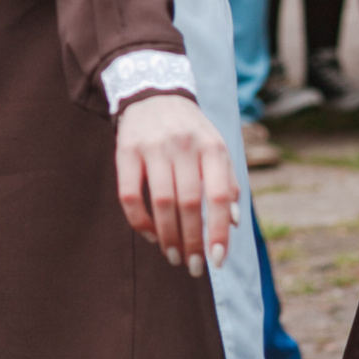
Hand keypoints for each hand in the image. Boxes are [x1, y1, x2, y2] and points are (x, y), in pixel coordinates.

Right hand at [114, 92, 236, 274]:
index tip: (217, 260)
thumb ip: (228, 184)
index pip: (218, 196)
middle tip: (193, 266)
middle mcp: (184, 145)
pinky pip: (129, 194)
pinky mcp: (126, 149)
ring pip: (160, 202)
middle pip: (188, 204)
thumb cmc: (192, 132)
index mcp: (212, 147)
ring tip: (172, 256)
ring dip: (167, 236)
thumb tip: (232, 223)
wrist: (153, 92)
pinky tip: (150, 234)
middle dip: (191, 242)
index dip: (218, 231)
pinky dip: (139, 221)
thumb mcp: (217, 149)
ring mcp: (153, 146)